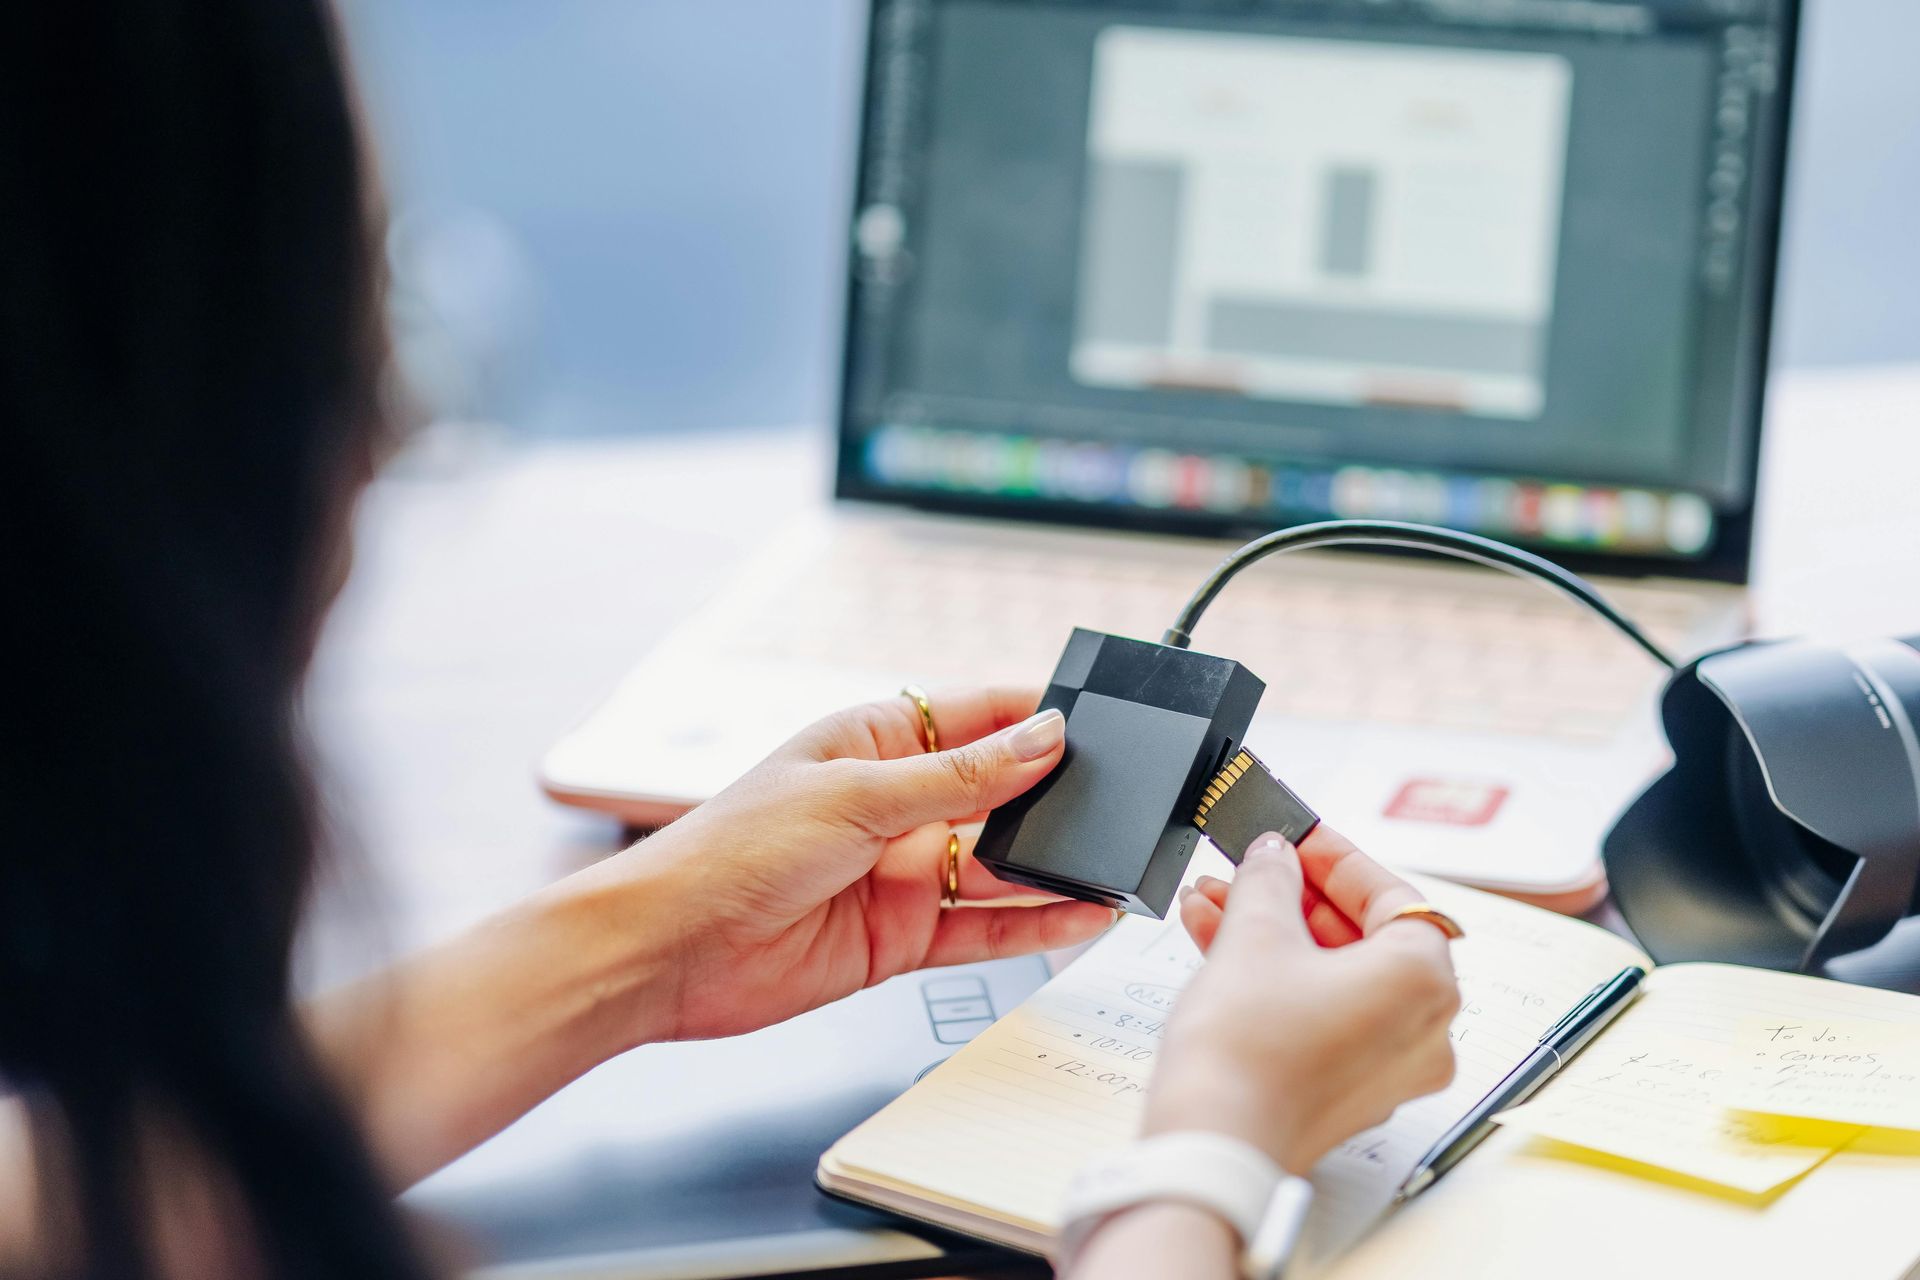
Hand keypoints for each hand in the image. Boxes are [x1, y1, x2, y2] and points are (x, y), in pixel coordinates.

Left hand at [614, 688, 1116, 1041]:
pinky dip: (1034, 923)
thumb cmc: (732, 850)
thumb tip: (1043, 737)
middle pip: (998, 793)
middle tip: (1128, 799)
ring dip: (1056, 865)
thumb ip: (959, 777)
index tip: (1105, 719)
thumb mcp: (857, 796)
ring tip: (1119, 863)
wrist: (671, 950)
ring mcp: (901, 870)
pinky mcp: (902, 935)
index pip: (976, 715)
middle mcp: (894, 802)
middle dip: (1057, 796)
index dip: (1038, 715)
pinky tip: (1082, 916)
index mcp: (875, 740)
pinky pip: (984, 926)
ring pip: (1001, 865)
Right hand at [1141, 827, 1459, 1174]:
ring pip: (1334, 975)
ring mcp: (1388, 1067)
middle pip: (1363, 936)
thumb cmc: (1248, 1050)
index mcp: (1424, 981)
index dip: (1335, 858)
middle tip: (1253, 865)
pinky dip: (1279, 977)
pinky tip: (1217, 941)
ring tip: (1214, 900)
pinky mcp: (1347, 1091)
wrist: (1213, 1141)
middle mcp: (1423, 1029)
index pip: (1391, 896)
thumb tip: (1274, 855)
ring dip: (1274, 932)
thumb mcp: (1255, 933)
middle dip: (1294, 896)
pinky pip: (1322, 1012)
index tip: (1297, 836)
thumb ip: (1270, 878)